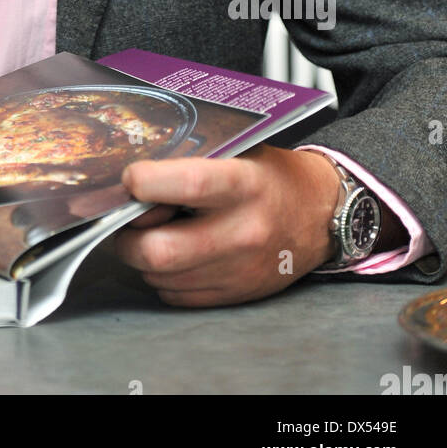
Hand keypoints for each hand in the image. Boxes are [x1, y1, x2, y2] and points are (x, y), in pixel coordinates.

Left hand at [111, 145, 341, 306]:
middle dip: (128, 236)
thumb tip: (134, 175)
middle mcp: (242, 232)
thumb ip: (192, 161)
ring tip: (154, 232)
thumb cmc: (270, 176)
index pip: (186, 184)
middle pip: (160, 249)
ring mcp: (239, 270)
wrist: (319, 216)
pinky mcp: (235, 295)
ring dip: (143, 256)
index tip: (131, 178)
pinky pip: (175, 295)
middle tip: (128, 219)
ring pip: (160, 277)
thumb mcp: (240, 152)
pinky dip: (164, 277)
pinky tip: (176, 254)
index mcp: (243, 185)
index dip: (145, 182)